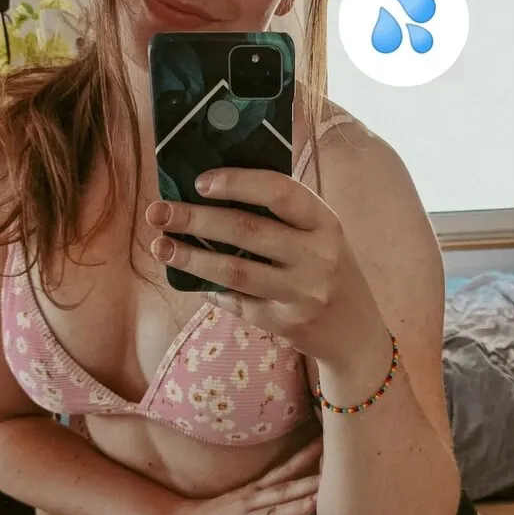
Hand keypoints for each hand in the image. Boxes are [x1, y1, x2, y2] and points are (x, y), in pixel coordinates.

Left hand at [146, 168, 364, 364]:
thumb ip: (282, 214)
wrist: (356, 333)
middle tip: (158, 211)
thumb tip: (212, 190)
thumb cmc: (328, 269)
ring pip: (235, 271)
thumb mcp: (320, 235)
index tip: (199, 181)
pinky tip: (188, 278)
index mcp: (326, 222)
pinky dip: (209, 288)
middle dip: (195, 219)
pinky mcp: (285, 323)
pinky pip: (237, 302)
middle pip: (247, 230)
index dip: (237, 182)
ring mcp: (302, 293)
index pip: (280, 191)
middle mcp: (318, 256)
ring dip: (191, 257)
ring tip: (160, 246)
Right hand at [148, 437, 322, 514]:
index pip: (283, 470)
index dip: (305, 457)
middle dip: (309, 479)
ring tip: (318, 504)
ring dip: (294, 509)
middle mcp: (249, 504)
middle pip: (283, 489)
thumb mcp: (241, 501)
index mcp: (252, 492)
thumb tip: (303, 493)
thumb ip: (270, 498)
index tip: (327, 443)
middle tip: (336, 469)